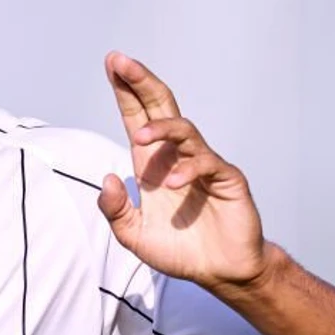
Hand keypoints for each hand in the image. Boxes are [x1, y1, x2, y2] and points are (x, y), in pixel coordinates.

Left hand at [98, 51, 267, 289]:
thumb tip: (108, 178)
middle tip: (120, 62)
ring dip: (161, 128)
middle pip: (160, 108)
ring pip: (184, 130)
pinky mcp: (226, 179)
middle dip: (140, 83)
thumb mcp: (134, 236)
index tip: (112, 64)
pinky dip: (187, 170)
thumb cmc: (181, 250)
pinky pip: (206, 163)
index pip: (137, 118)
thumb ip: (116, 211)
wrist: (220, 272)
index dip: (125, 91)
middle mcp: (176, 157)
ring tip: (140, 135)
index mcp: (153, 165)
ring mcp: (202, 165)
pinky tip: (171, 185)